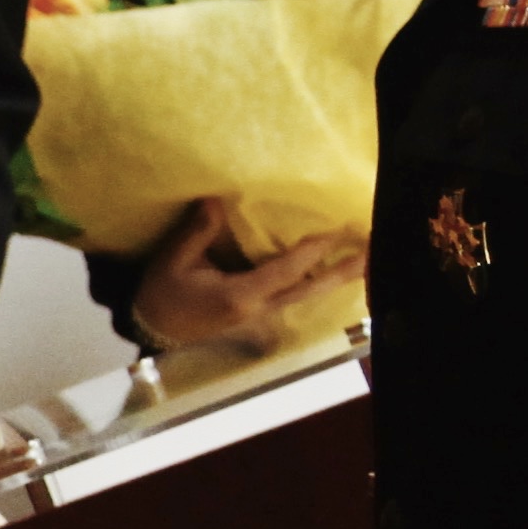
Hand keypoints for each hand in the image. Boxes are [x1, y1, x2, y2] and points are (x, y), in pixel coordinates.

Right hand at [129, 193, 365, 350]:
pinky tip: (335, 269)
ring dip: (338, 277)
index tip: (338, 230)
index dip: (313, 251)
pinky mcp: (260, 313)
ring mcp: (262, 314)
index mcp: (240, 296)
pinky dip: (319, 281)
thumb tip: (218, 199)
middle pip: (311, 289)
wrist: (153, 329)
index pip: (286, 272)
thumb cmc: (161, 294)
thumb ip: (198, 230)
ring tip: (367, 258)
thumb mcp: (173, 260)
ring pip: (309, 295)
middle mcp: (259, 308)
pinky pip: (297, 295)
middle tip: (374, 251)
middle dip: (343, 270)